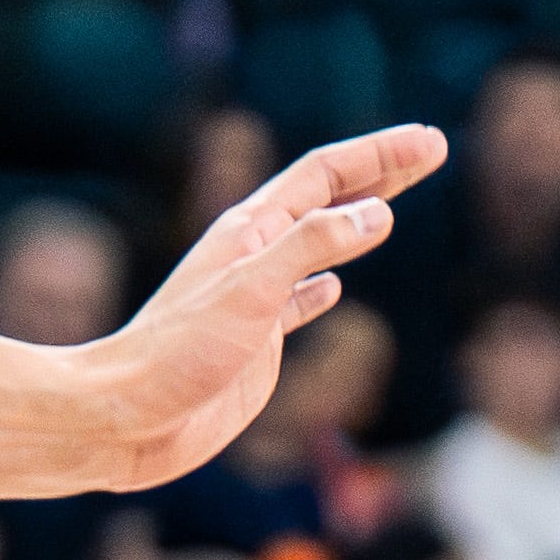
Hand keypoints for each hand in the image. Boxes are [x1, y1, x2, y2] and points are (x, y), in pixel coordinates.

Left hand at [76, 123, 443, 488]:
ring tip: (392, 205)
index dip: (381, 155)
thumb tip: (376, 215)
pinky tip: (336, 289)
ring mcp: (256, 299)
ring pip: (318, 245)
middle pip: (327, 198)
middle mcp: (253, 255)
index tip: (431, 141)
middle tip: (433, 149)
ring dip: (358, 221)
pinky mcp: (256, 342)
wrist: (126, 419)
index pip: (326, 175)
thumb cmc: (177, 354)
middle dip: (381, 172)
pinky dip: (323, 288)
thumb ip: (310, 248)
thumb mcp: (249, 293)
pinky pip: (299, 301)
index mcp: (250, 231)